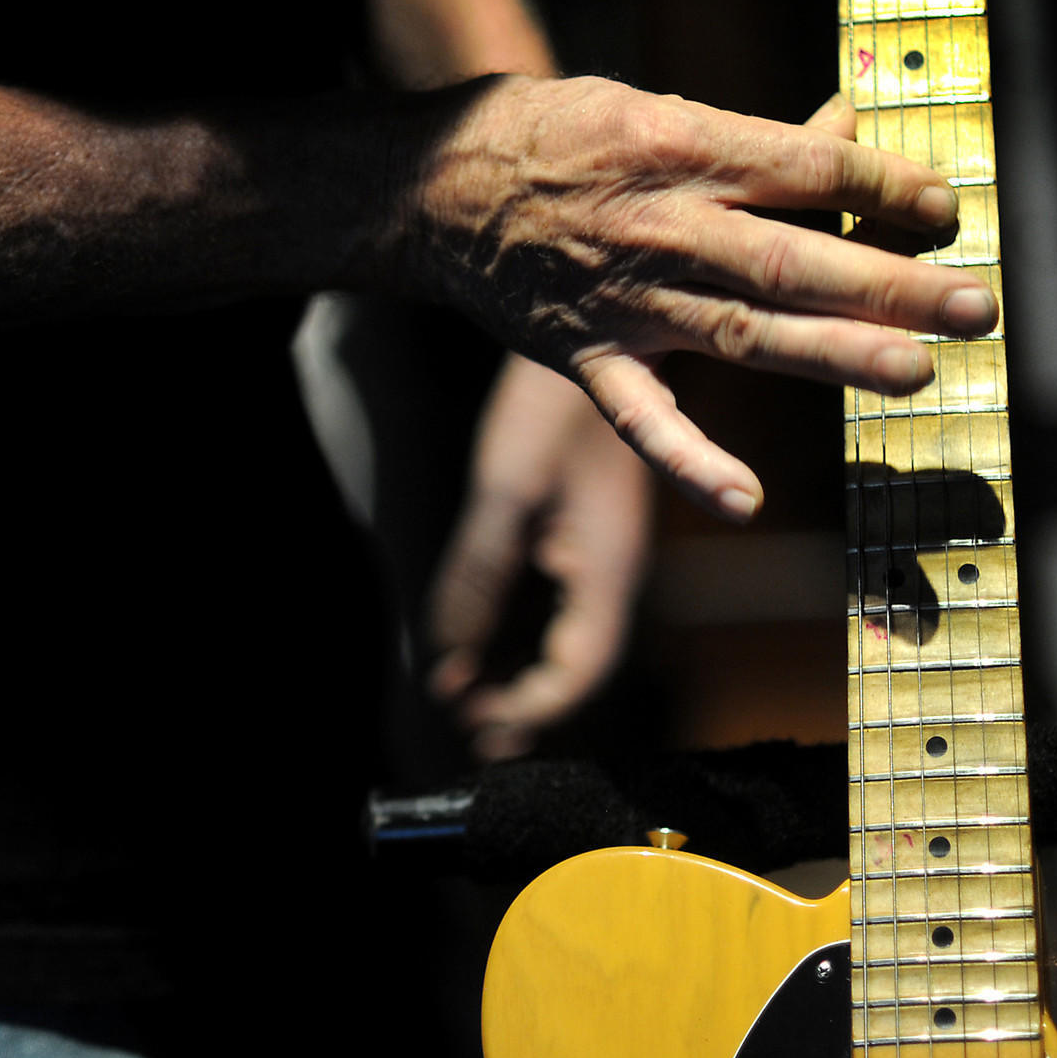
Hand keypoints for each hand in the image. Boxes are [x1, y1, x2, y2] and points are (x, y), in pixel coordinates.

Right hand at [407, 77, 994, 520]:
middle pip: (794, 260)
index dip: (884, 190)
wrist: (444, 187)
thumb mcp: (660, 112)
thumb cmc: (563, 138)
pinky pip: (641, 418)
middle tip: (971, 307)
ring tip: (915, 372)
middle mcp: (663, 228)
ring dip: (833, 356)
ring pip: (743, 333)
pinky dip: (689, 459)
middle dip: (889, 284)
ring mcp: (627, 301)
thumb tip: (850, 130)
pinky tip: (744, 501)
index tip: (947, 209)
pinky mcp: (589, 358)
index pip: (807, 171)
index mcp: (685, 150)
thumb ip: (759, 139)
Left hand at [429, 353, 652, 760]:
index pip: (579, 669)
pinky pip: (556, 599)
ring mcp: (599, 548)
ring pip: (566, 635)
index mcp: (608, 567)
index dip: (532, 708)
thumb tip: (445, 661)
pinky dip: (521, 631)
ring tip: (470, 700)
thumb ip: (476, 580)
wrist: (595, 324)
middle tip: (473, 732)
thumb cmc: (554, 405)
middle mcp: (611, 568)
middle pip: (576, 662)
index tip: (480, 726)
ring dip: (521, 672)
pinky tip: (484, 640)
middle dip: (526, 703)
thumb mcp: (505, 491)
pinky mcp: (583, 526)